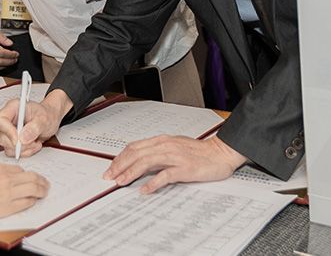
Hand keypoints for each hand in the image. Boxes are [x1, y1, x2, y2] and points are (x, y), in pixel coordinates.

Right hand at [0, 89, 71, 157]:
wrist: (52, 119)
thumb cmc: (47, 114)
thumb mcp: (45, 119)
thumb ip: (35, 127)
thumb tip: (23, 137)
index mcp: (13, 108)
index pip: (0, 120)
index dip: (7, 132)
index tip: (19, 140)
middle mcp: (9, 120)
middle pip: (2, 137)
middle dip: (19, 144)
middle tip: (33, 141)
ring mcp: (9, 131)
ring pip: (7, 147)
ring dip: (24, 149)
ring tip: (36, 142)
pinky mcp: (12, 141)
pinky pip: (13, 152)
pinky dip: (25, 152)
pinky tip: (33, 144)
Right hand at [0, 162, 48, 225]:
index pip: (18, 169)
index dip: (25, 174)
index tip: (28, 177)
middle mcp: (5, 178)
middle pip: (30, 176)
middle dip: (40, 180)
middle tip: (44, 183)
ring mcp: (8, 192)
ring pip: (33, 188)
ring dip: (41, 190)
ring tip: (44, 191)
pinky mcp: (7, 206)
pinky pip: (26, 202)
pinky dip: (32, 201)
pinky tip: (33, 201)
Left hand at [104, 134, 245, 193]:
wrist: (221, 153)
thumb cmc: (199, 152)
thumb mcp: (174, 148)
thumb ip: (157, 154)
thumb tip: (138, 164)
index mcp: (162, 140)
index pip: (134, 147)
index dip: (120, 158)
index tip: (111, 169)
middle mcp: (166, 146)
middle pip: (136, 154)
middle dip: (120, 165)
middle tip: (110, 177)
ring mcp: (175, 156)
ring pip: (146, 162)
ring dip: (131, 173)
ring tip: (121, 182)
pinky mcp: (184, 168)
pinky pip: (164, 175)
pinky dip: (152, 183)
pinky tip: (144, 190)